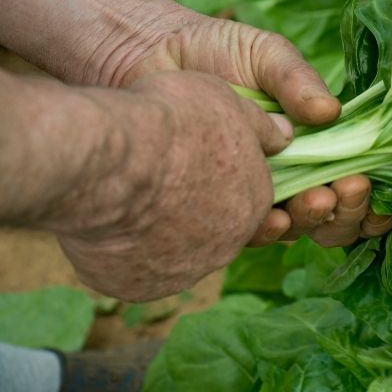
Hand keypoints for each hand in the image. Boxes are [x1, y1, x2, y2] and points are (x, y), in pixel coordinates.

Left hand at [0, 0, 391, 246]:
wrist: (145, 58)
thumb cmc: (212, 50)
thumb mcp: (266, 54)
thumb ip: (298, 80)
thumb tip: (332, 111)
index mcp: (310, 139)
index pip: (349, 177)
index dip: (366, 192)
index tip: (365, 180)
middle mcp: (287, 173)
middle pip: (333, 214)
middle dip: (347, 211)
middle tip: (345, 190)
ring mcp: (251, 193)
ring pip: (297, 228)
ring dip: (314, 221)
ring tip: (313, 200)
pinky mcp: (214, 207)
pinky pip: (246, 233)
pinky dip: (266, 231)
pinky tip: (272, 218)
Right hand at [53, 71, 284, 300]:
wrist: (109, 163)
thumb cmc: (170, 123)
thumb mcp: (227, 104)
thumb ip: (259, 126)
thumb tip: (284, 136)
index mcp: (255, 201)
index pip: (244, 194)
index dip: (215, 175)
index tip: (189, 159)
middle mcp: (228, 244)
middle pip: (212, 226)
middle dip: (191, 207)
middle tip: (157, 178)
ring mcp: (184, 271)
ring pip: (173, 252)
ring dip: (158, 232)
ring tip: (128, 198)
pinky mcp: (140, 287)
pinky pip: (134, 271)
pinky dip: (123, 253)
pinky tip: (107, 223)